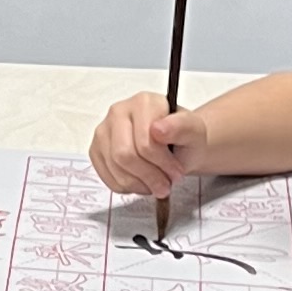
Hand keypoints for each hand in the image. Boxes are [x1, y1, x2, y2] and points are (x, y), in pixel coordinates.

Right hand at [91, 93, 208, 199]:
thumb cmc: (185, 138)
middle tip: (166, 185)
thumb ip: (181, 127)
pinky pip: (107, 177)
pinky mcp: (97, 150)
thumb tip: (158, 129)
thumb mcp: (194, 131)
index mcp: (143, 102)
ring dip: (140, 184)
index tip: (177, 172)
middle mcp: (118, 112)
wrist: (179, 146)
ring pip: (115, 168)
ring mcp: (104, 131)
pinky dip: (127, 187)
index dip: (161, 163)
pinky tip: (142, 183)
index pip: (144, 141)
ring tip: (157, 185)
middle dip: (149, 176)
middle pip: (124, 155)